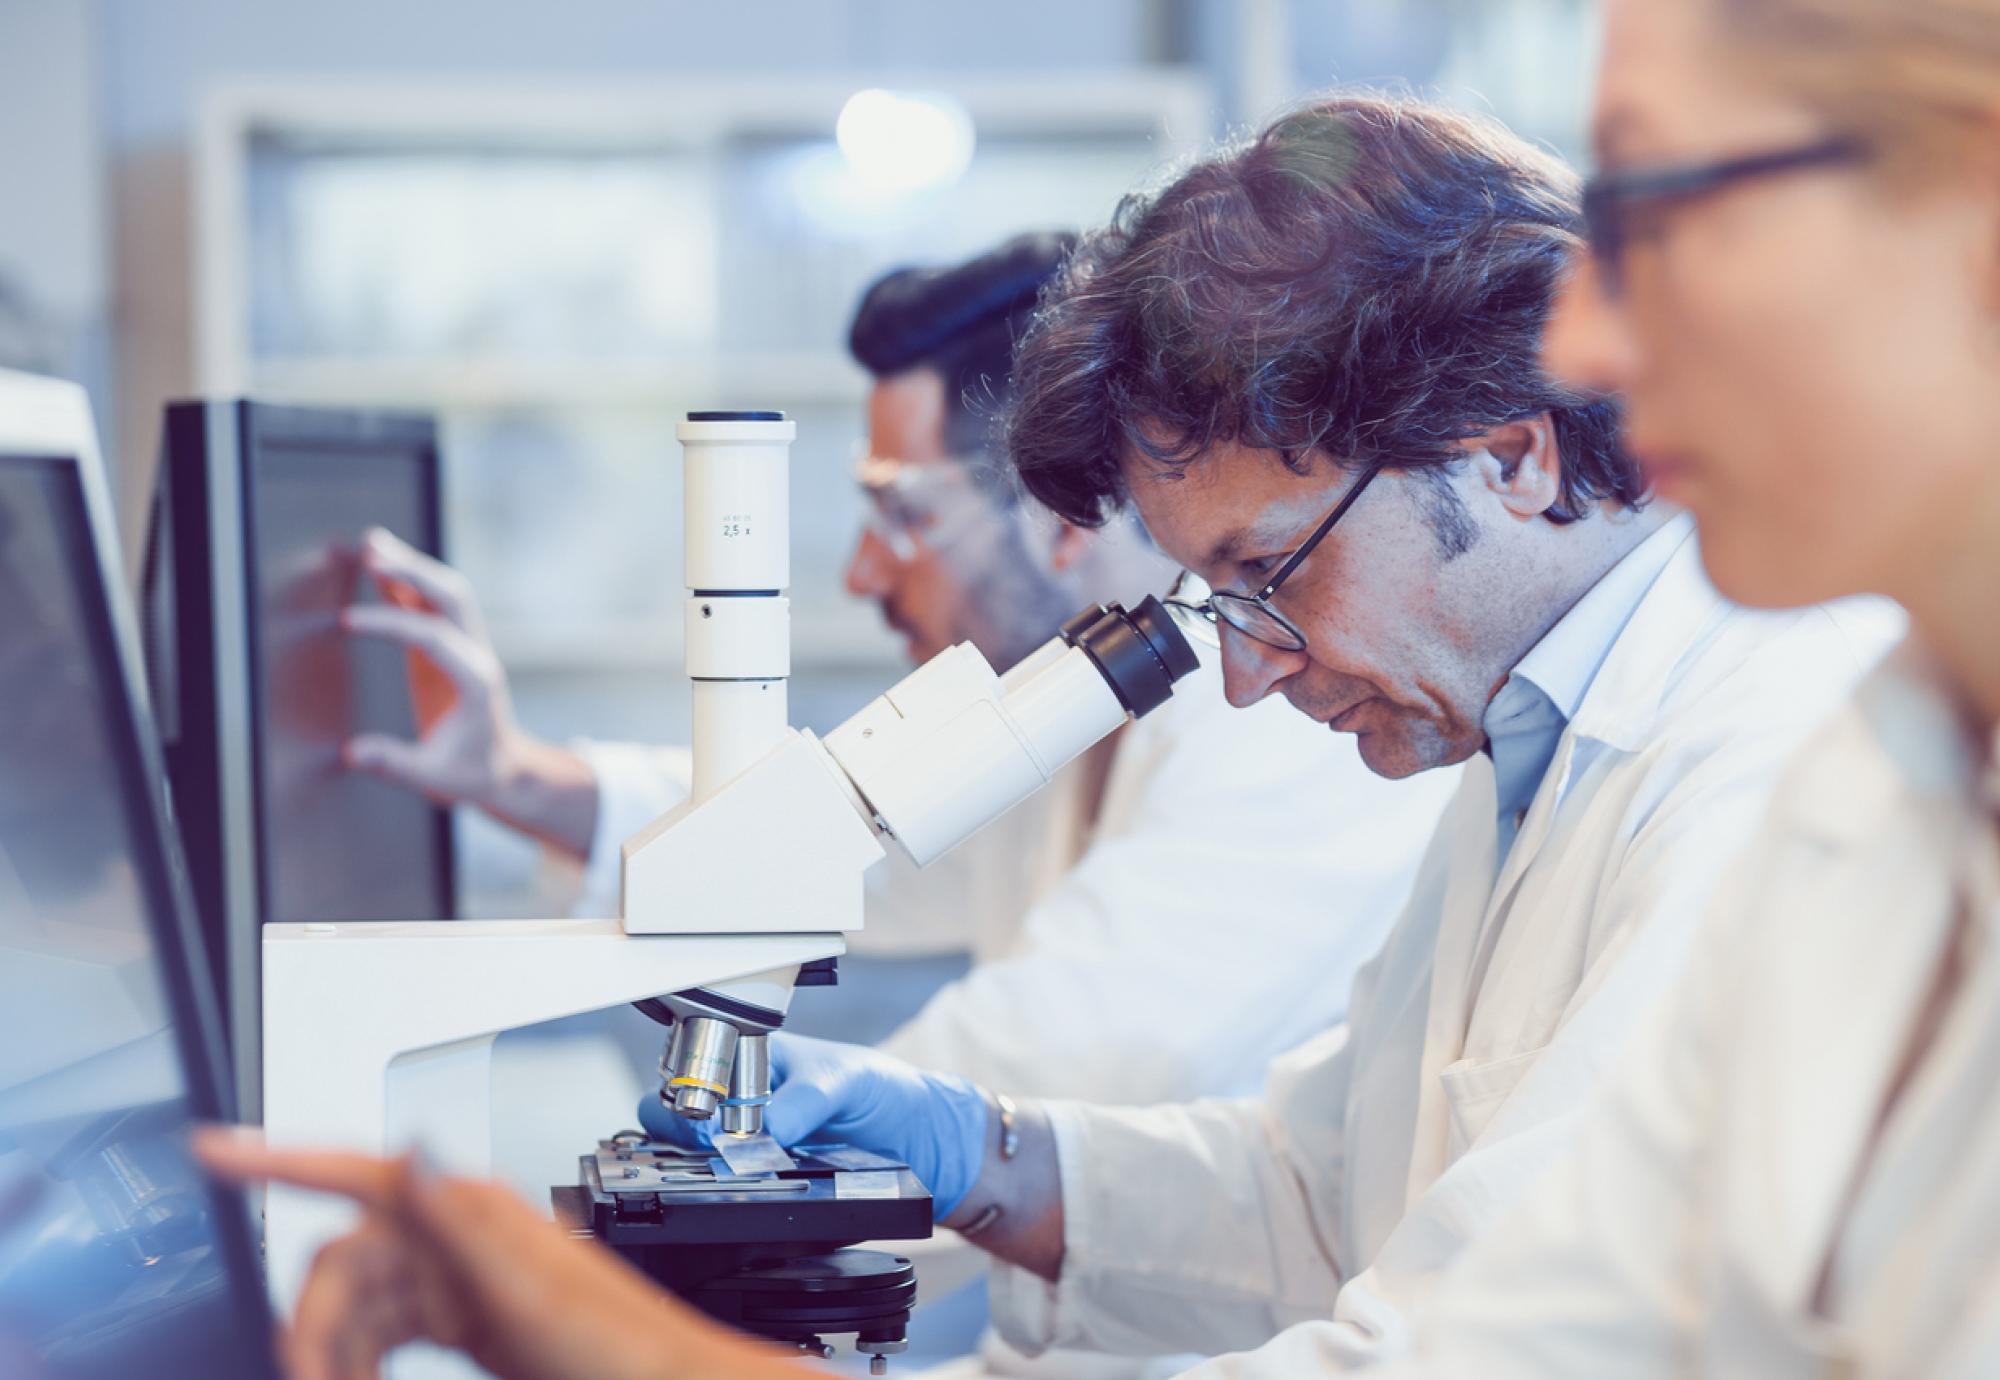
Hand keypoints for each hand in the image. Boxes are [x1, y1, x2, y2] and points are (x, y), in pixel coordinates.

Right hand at [193, 1128, 802, 1379]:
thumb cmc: (616, 1343)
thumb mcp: (531, 1284)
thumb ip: (462, 1219)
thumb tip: (415, 1153)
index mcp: (467, 1210)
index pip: (355, 1169)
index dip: (277, 1157)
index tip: (211, 1149)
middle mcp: (458, 1233)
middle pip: (342, 1261)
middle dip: (310, 1321)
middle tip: (304, 1375)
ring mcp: (458, 1277)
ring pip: (358, 1304)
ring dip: (333, 1351)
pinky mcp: (463, 1320)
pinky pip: (385, 1332)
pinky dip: (360, 1361)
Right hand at [341, 528, 597, 857]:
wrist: (505, 769)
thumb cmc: (472, 773)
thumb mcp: (435, 779)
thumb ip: (395, 764)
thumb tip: (353, 754)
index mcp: (476, 683)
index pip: (434, 639)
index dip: (392, 625)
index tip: (348, 621)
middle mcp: (477, 655)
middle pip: (452, 598)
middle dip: (413, 571)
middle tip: (371, 552)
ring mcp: (469, 646)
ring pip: (446, 592)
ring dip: (412, 566)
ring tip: (371, 543)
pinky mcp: (455, 645)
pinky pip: (433, 605)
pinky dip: (408, 582)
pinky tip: (379, 564)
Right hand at [636, 1032, 990, 1217]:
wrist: (920, 1141)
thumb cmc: (883, 1089)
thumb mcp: (848, 1080)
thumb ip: (809, 1098)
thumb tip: (770, 1126)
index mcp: (754, 1058)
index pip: (693, 1069)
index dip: (688, 1092)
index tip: (704, 1114)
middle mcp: (742, 1101)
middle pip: (675, 1116)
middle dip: (679, 1132)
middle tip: (710, 1144)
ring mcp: (749, 1144)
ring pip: (693, 1158)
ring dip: (700, 1164)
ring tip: (731, 1168)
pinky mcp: (765, 1183)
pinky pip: (731, 1191)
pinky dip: (732, 1193)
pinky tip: (749, 1190)